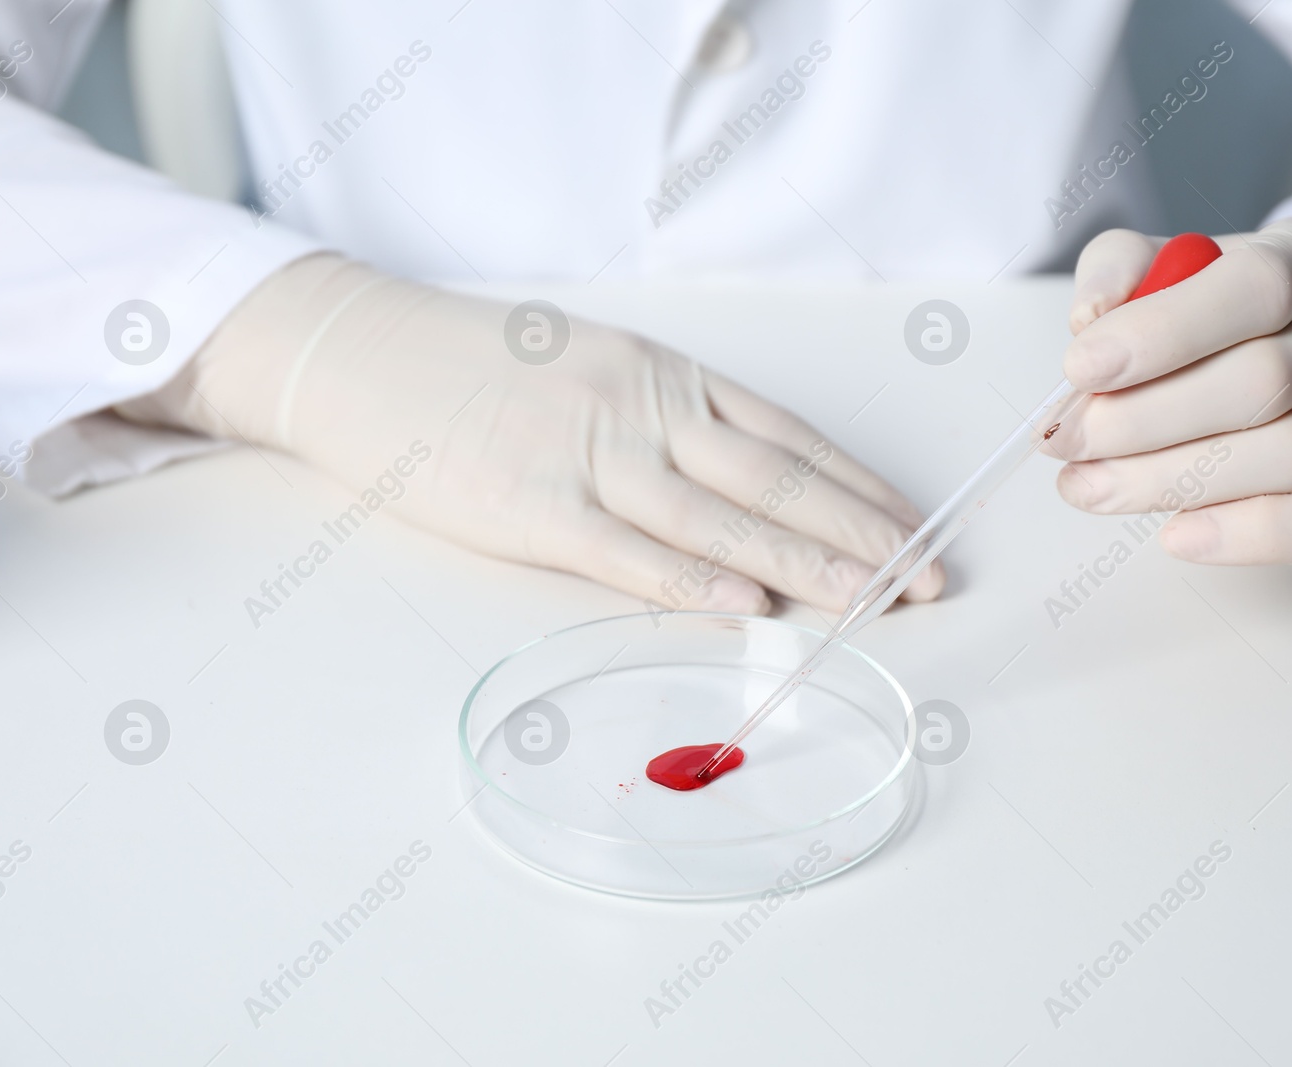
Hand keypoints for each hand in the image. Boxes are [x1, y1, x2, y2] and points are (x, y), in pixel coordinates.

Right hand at [119, 255, 942, 612]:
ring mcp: (588, 453)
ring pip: (717, 514)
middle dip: (859, 531)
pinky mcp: (530, 506)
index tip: (913, 524)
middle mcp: (643, 406)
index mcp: (664, 373)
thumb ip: (666, 423)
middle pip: (774, 476)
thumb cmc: (484, 368)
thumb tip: (743, 494)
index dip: (858, 484)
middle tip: (926, 575)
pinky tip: (747, 604)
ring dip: (802, 563)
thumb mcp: (594, 368)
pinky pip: (625, 550)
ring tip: (872, 600)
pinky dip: (691, 578)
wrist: (365, 354)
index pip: (789, 435)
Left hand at [1051, 217, 1291, 563]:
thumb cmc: (1228, 308)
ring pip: (1287, 457)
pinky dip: (1251, 535)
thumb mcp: (1173, 262)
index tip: (1079, 370)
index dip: (1161, 333)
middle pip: (1261, 384)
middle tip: (1066, 443)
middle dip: (1140, 423)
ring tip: (1088, 487)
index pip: (1252, 288)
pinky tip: (1177, 534)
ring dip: (1170, 482)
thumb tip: (1089, 321)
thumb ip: (1121, 270)